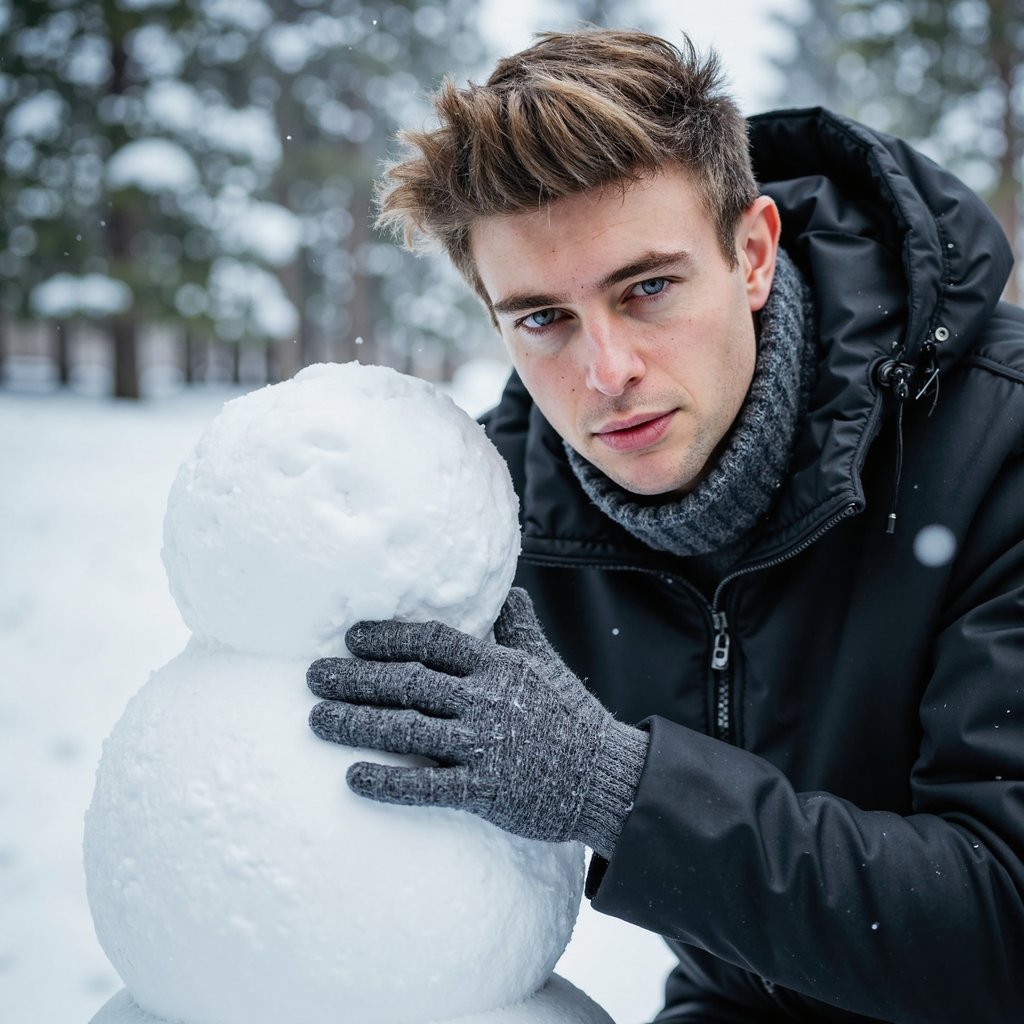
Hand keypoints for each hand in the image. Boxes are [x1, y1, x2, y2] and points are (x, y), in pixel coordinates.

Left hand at [307, 587, 647, 856]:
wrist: (605, 775)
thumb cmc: (572, 716)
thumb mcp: (546, 663)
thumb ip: (519, 629)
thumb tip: (510, 592)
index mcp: (498, 666)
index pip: (432, 642)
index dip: (388, 637)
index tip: (351, 637)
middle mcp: (486, 700)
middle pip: (408, 682)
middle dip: (355, 678)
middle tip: (313, 677)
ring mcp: (485, 745)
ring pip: (407, 729)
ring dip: (357, 723)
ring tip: (317, 720)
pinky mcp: (486, 789)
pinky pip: (428, 785)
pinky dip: (389, 781)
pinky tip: (353, 777)